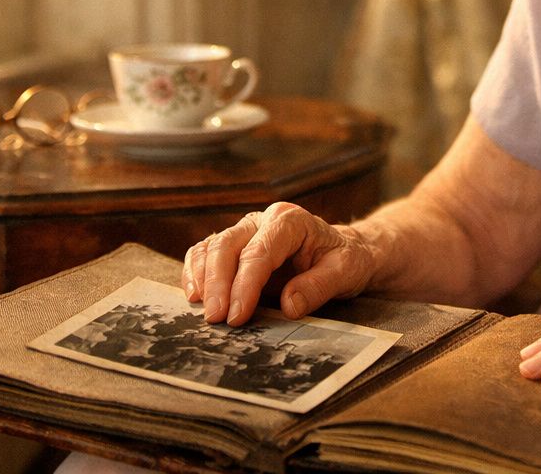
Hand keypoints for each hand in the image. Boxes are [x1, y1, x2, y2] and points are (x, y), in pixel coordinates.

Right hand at [183, 202, 373, 325]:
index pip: (259, 251)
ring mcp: (245, 231)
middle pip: (228, 245)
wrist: (344, 253)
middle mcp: (262, 221)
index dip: (244, 284)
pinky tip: (195, 297)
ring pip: (211, 247)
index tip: (236, 316)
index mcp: (290, 221)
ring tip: (202, 312)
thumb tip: (288, 305)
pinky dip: (196, 273)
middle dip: (218, 284)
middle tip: (215, 320)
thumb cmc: (345, 260)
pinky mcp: (235, 247)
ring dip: (203, 279)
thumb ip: (319, 286)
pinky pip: (205, 253)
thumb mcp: (346, 272)